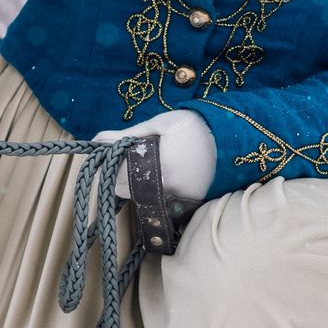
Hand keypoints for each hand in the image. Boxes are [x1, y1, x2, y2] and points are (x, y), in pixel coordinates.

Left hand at [91, 108, 217, 202]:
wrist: (231, 138)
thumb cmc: (193, 126)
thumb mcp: (159, 124)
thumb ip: (126, 135)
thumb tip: (96, 139)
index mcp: (159, 164)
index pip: (117, 173)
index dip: (106, 164)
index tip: (103, 155)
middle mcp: (168, 187)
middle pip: (124, 189)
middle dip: (116, 174)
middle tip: (124, 157)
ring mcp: (177, 199)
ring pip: (138, 198)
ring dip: (132, 184)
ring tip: (144, 164)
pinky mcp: (185, 204)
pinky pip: (156, 202)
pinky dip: (150, 191)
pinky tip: (157, 175)